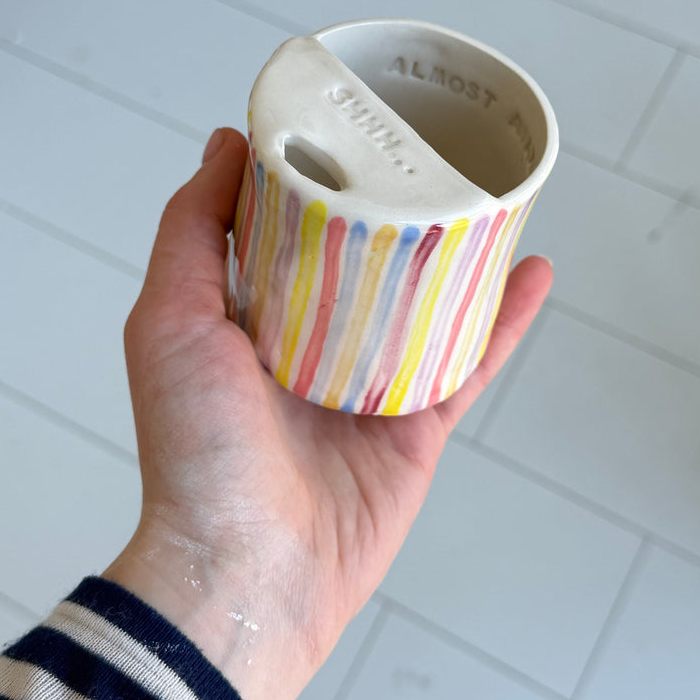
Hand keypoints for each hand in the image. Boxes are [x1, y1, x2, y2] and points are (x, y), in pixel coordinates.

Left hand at [104, 128, 551, 699]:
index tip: (339, 127)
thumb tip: (222, 145)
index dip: (310, 180)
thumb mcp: (169, 319)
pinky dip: (502, 320)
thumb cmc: (195, 452)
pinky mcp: (416, 428)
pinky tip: (531, 272)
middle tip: (425, 153)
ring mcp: (366, 389)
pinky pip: (467, 362)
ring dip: (456, 255)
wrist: (246, 572)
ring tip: (487, 198)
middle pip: (361, 263)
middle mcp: (306, 350)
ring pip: (423, 306)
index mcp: (244, 322)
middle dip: (391, 210)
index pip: (282, 233)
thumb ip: (191, 232)